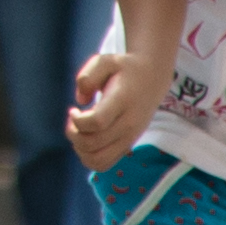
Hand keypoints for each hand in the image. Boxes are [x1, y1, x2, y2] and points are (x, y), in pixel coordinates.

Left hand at [63, 45, 148, 167]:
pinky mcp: (127, 145)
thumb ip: (87, 76)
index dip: (78, 120)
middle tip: (73, 118)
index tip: (74, 110)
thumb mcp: (104, 60)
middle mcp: (129, 124)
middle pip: (93, 144)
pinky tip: (86, 137)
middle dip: (74, 134)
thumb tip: (80, 101)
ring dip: (80, 149)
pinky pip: (104, 164)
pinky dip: (88, 156)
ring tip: (78, 130)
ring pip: (98, 160)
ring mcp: (130, 137)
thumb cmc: (123, 68)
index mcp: (123, 101)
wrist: (152, 77)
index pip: (97, 123)